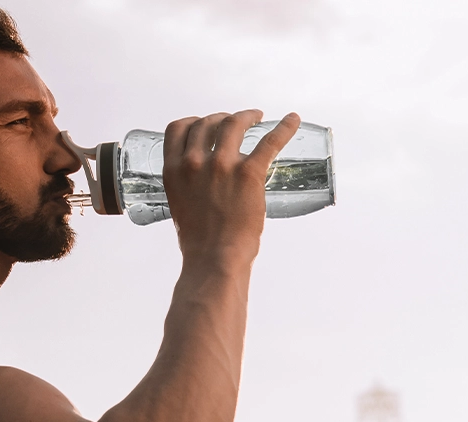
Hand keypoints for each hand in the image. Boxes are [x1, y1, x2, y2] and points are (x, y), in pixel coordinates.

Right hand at [162, 110, 300, 263]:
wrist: (214, 259)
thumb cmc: (199, 241)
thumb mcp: (179, 204)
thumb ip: (188, 185)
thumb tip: (204, 180)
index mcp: (174, 170)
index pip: (178, 128)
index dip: (194, 121)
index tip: (205, 122)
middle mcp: (195, 162)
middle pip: (208, 122)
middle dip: (222, 118)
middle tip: (236, 122)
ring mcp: (222, 165)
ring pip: (234, 124)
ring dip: (247, 116)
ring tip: (256, 117)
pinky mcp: (249, 173)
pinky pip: (269, 141)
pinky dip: (284, 127)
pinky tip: (292, 120)